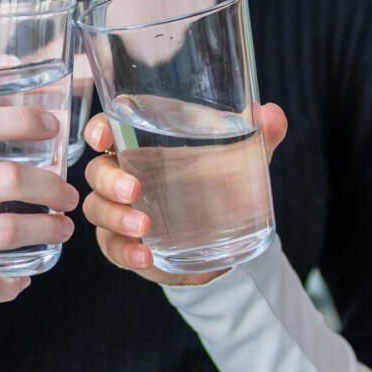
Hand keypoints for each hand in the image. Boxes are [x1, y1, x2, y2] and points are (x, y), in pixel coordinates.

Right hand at [79, 104, 288, 285]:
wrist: (227, 237)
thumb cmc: (223, 184)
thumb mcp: (243, 160)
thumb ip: (260, 137)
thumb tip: (274, 114)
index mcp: (144, 144)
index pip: (108, 127)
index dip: (98, 128)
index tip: (103, 136)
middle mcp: (126, 174)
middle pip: (97, 170)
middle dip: (109, 180)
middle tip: (134, 190)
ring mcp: (121, 210)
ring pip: (97, 209)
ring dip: (115, 217)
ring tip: (143, 227)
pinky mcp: (124, 243)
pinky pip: (112, 247)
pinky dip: (125, 252)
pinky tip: (145, 256)